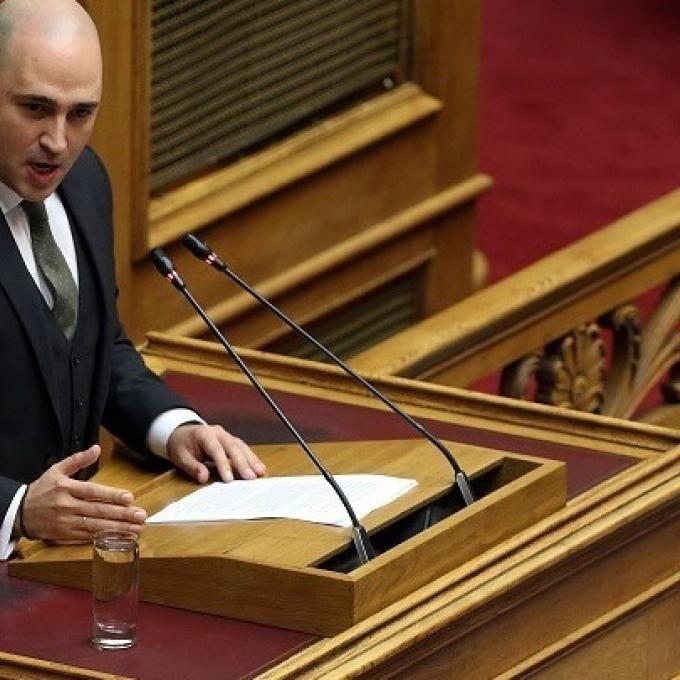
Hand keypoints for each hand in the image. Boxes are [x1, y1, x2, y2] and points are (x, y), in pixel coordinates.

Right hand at [22, 445, 146, 541]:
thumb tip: (96, 448)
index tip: (129, 498)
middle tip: (141, 516)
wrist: (19, 512)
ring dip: (118, 528)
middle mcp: (67, 506)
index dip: (111, 495)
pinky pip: (87, 537)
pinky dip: (104, 538)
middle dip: (121, 514)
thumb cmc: (42, 489)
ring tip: (136, 529)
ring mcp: (66, 522)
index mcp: (66, 488)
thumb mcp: (57, 470)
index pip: (93, 492)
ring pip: (96, 526)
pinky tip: (119, 538)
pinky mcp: (65, 535)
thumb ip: (78, 460)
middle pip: (98, 510)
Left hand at [166, 424, 265, 483]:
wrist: (181, 432)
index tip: (230, 479)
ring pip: (241, 446)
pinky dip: (251, 458)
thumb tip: (204, 478)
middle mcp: (218, 432)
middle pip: (233, 447)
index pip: (216, 449)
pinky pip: (243, 448)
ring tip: (261, 472)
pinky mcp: (231, 440)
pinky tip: (259, 467)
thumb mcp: (180, 457)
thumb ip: (192, 467)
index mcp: (204, 434)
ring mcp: (226, 435)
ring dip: (252, 459)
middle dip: (243, 463)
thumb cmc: (181, 445)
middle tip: (252, 477)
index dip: (224, 464)